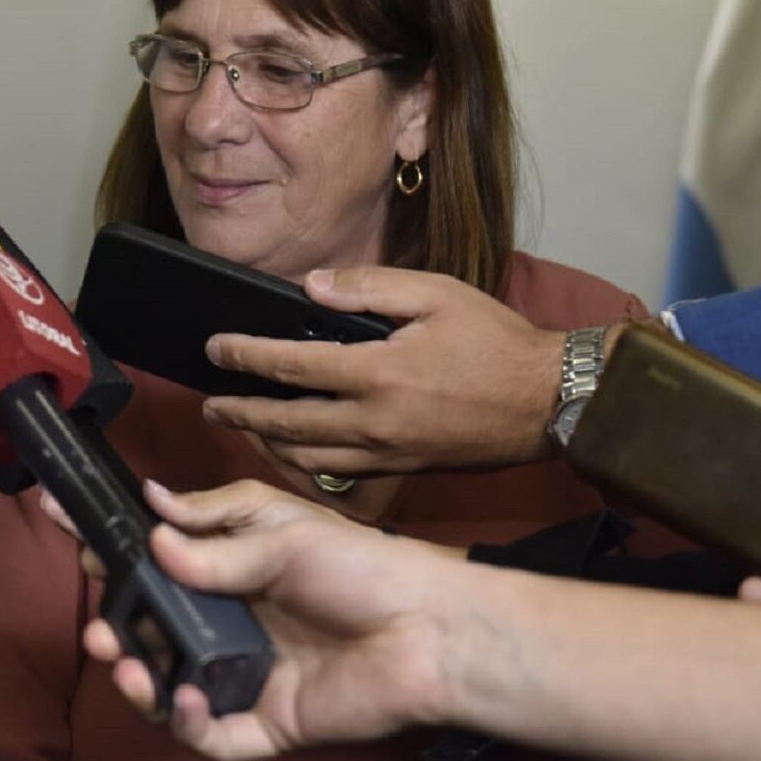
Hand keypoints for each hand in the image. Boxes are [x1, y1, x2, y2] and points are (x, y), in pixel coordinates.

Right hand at [79, 479, 463, 760]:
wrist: (430, 629)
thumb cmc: (362, 566)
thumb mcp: (280, 529)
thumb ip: (209, 535)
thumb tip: (149, 513)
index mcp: (228, 570)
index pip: (154, 558)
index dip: (109, 546)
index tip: (60, 520)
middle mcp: (228, 623)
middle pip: (150, 629)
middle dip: (112, 624)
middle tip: (96, 621)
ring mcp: (243, 675)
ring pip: (168, 686)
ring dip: (136, 675)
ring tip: (122, 661)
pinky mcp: (265, 722)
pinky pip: (212, 734)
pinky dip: (189, 722)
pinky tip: (189, 698)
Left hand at [201, 266, 569, 476]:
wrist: (551, 401)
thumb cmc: (496, 341)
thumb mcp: (435, 293)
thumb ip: (368, 288)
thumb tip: (311, 287)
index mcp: (378, 372)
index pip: (291, 365)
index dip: (246, 357)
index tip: (214, 349)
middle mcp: (375, 421)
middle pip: (287, 423)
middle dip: (241, 412)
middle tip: (210, 403)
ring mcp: (388, 452)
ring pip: (307, 457)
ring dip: (265, 443)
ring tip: (240, 426)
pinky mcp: (403, 470)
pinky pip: (339, 473)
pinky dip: (304, 464)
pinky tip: (291, 451)